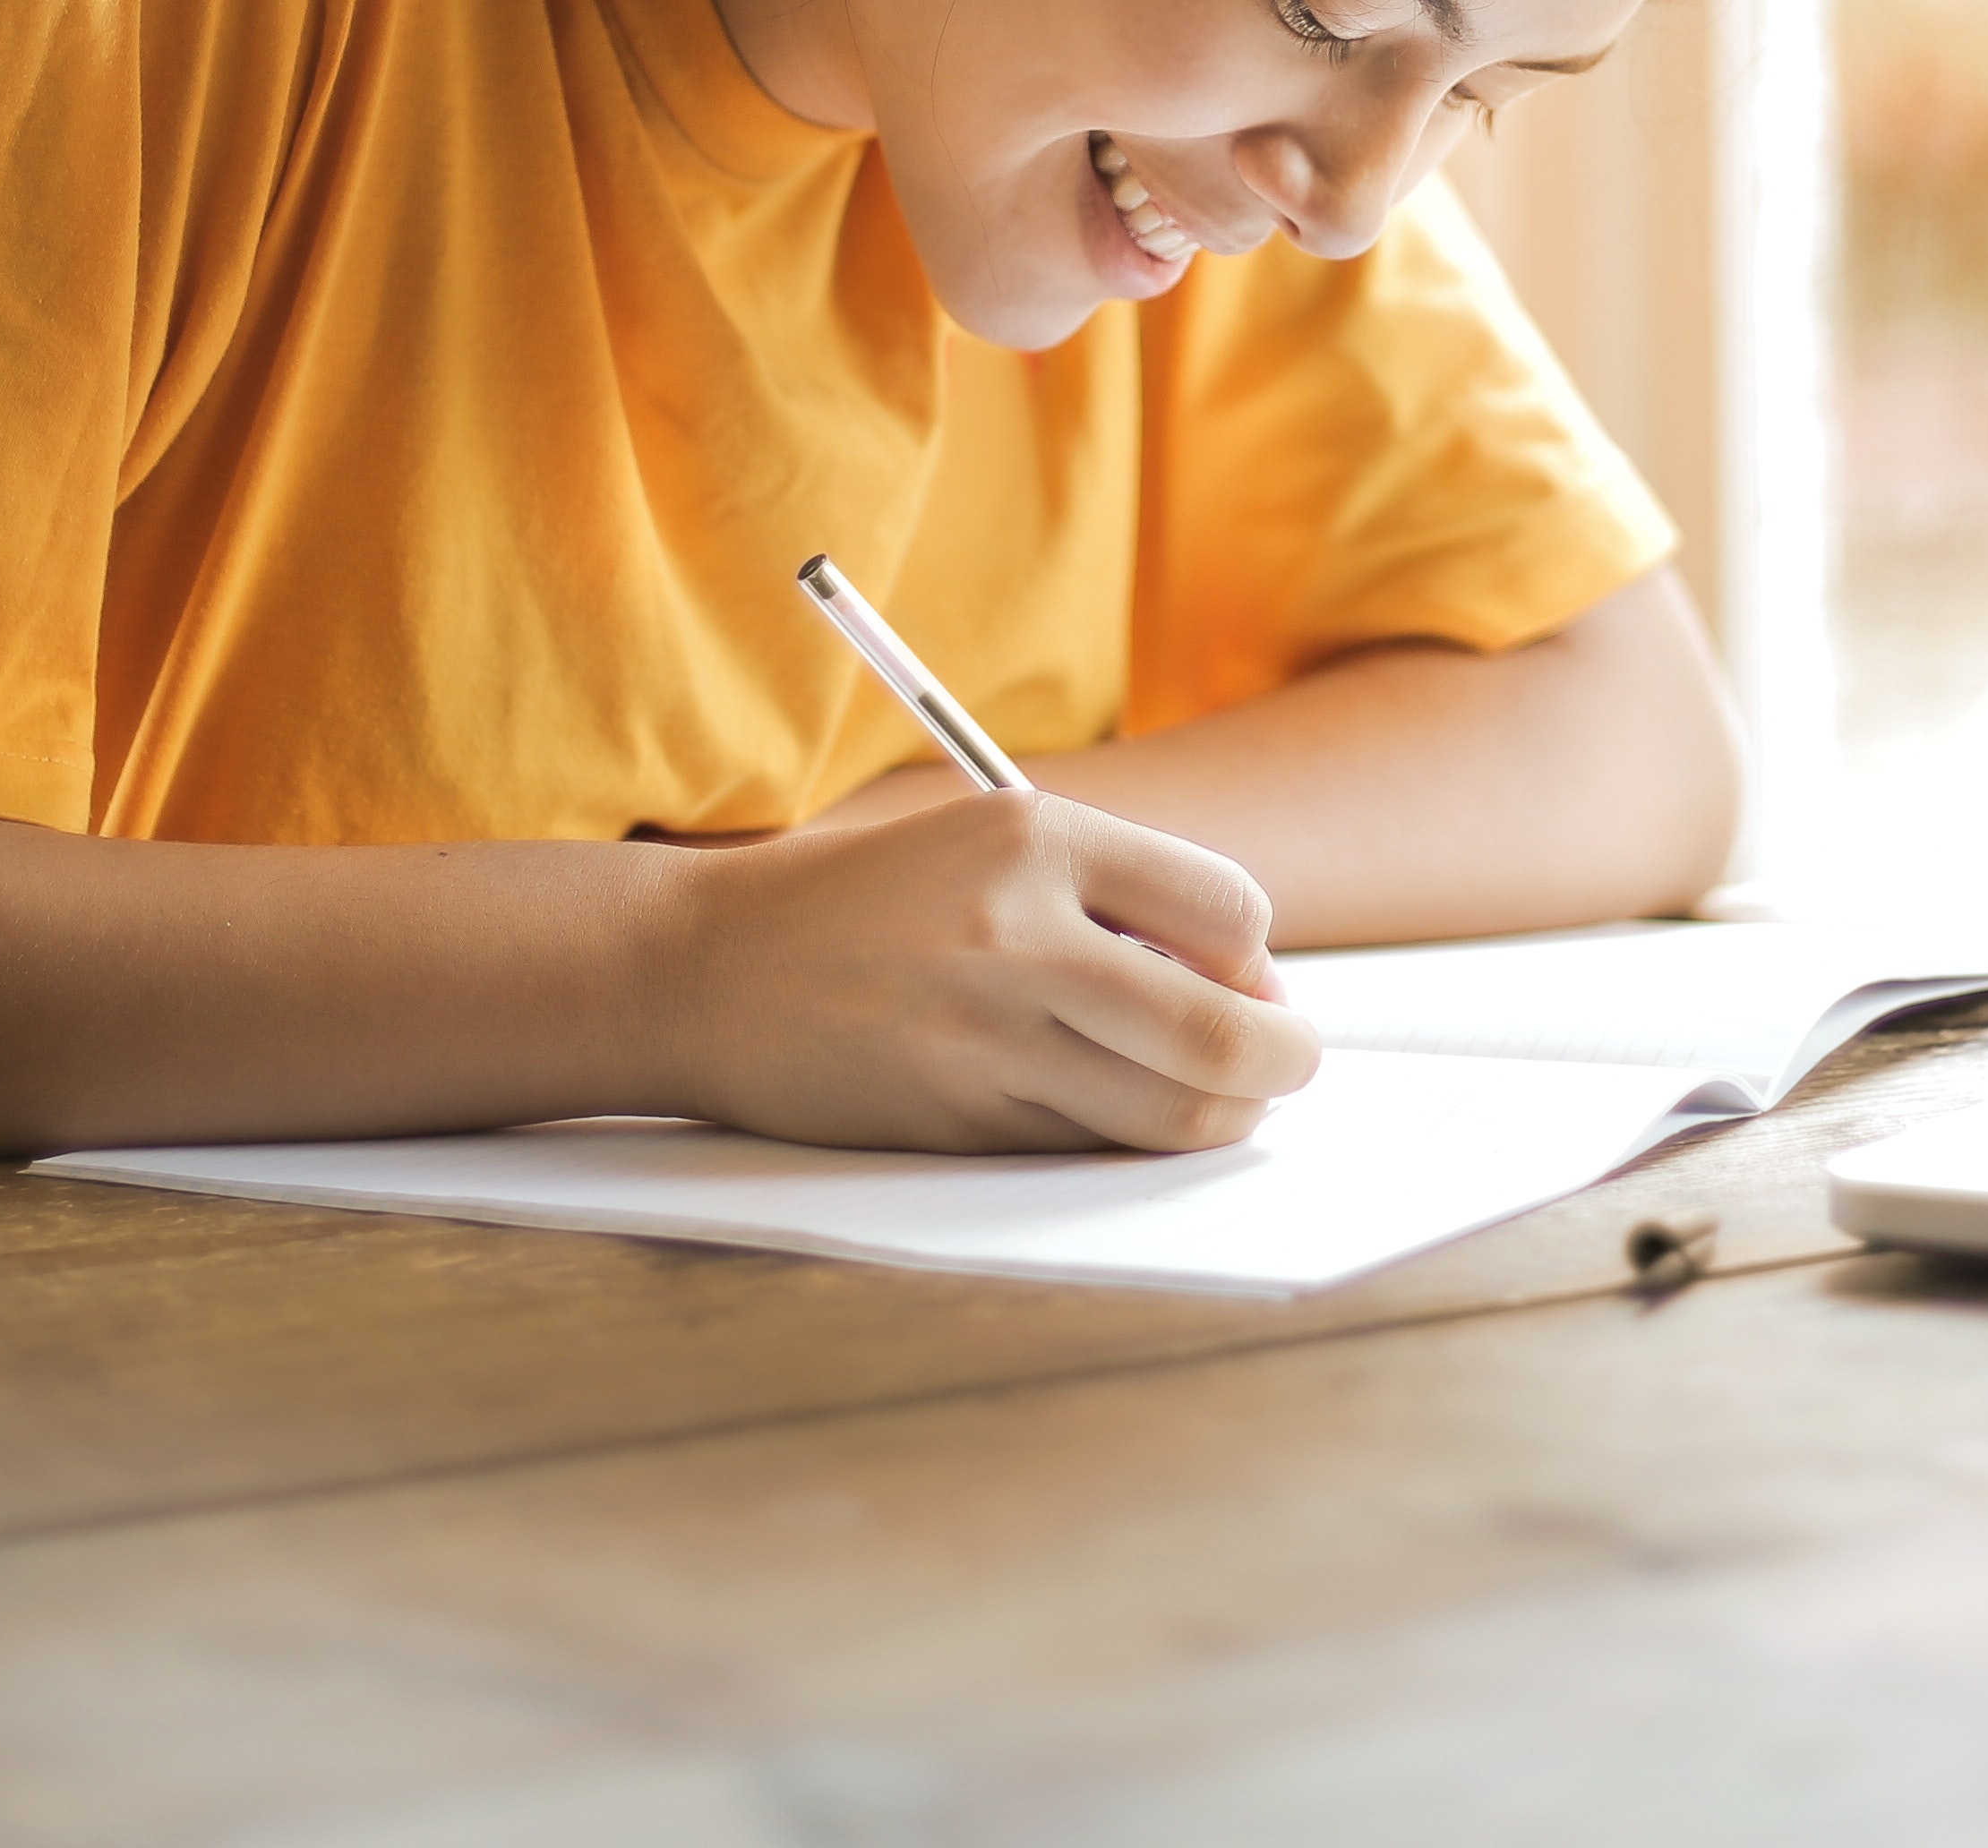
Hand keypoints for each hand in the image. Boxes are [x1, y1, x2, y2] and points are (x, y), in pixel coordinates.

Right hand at [646, 793, 1317, 1153]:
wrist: (704, 970)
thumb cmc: (870, 903)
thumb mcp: (988, 845)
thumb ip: (1118, 897)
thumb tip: (1253, 990)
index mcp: (1036, 839)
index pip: (1232, 910)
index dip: (1260, 959)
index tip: (1244, 978)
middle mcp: (1017, 937)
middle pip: (1225, 1034)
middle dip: (1284, 1060)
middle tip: (1284, 1061)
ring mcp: (985, 1039)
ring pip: (1172, 1112)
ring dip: (1222, 1114)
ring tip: (1212, 1095)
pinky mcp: (956, 1122)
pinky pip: (1091, 1147)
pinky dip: (1126, 1139)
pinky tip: (1106, 1109)